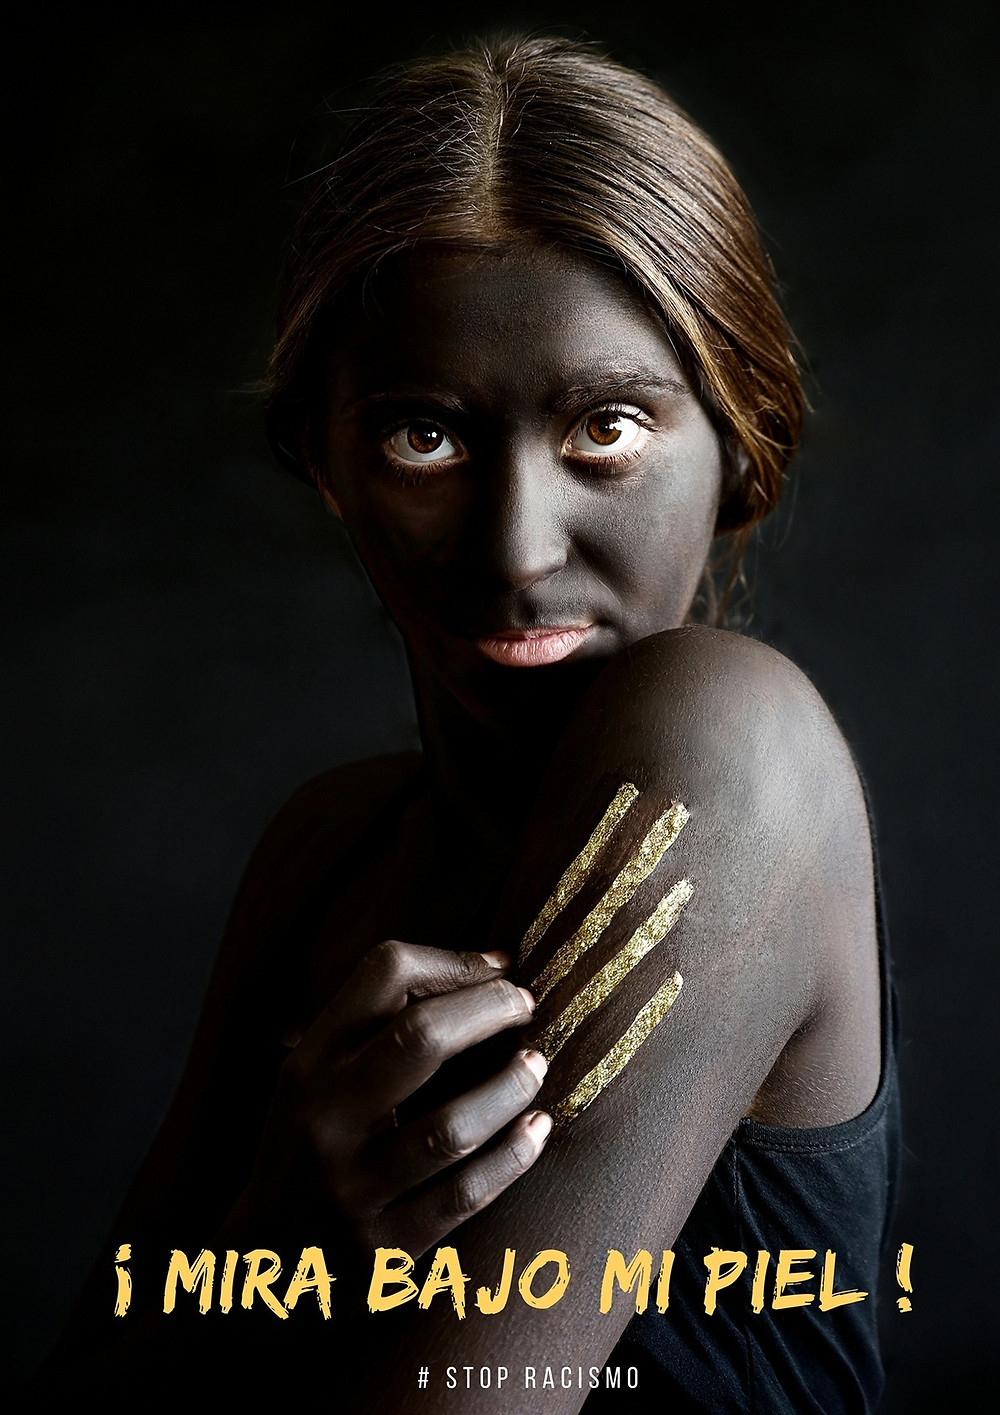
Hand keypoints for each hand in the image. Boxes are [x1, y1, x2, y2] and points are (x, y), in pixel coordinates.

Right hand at [247, 940, 550, 1256]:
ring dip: (509, 1087)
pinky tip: (537, 1130)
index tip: (500, 968)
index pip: (384, 977)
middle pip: (420, 1037)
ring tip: (536, 1064)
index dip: (454, 961)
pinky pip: (463, 1197)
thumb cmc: (312, 1144)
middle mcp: (324, 1120)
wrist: (260, 1266)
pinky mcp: (382, 1251)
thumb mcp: (315, 1076)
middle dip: (490, 1009)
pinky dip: (511, 1158)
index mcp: (309, 1063)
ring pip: (451, 1127)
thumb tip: (487, 966)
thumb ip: (375, 1026)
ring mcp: (351, 1189)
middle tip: (527, 1004)